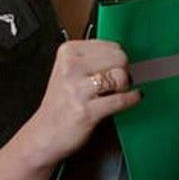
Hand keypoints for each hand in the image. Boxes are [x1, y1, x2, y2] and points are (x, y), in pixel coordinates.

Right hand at [21, 40, 139, 165]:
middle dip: (124, 71)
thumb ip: (94, 58)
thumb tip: (125, 56)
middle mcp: (71, 67)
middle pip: (120, 58)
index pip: (112, 46)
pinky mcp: (86, 111)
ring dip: (125, 86)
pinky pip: (121, 100)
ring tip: (117, 91)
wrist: (45, 132)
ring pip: (121, 77)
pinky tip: (133, 98)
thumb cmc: (62, 102)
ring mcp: (78, 89)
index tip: (115, 68)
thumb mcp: (70, 70)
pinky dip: (132, 99)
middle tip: (117, 82)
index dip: (118, 59)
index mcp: (68, 52)